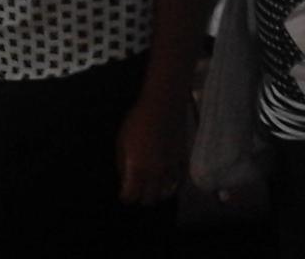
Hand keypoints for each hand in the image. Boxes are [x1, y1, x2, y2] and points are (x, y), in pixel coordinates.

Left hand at [117, 85, 189, 204]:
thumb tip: (124, 178)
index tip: (124, 194)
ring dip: (158, 193)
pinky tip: (169, 183)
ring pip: (167, 193)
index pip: (131, 196)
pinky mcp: (182, 161)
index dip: (126, 197)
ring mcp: (171, 168)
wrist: (162, 106)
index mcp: (138, 169)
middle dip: (141, 198)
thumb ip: (122, 164)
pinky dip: (174, 185)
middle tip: (137, 193)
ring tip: (153, 190)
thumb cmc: (137, 121)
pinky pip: (180, 181)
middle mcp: (155, 173)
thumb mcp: (121, 141)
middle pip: (149, 199)